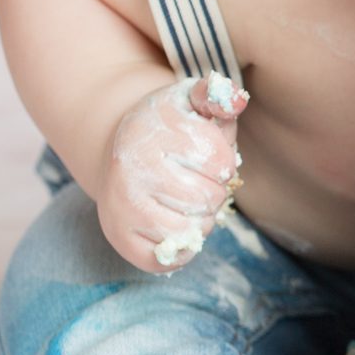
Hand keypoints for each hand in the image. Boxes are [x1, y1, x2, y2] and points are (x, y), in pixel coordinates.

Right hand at [97, 73, 248, 272]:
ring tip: (182, 200)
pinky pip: (170, 257)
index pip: (219, 162)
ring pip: (192, 230)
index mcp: (154, 129)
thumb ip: (218, 97)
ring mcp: (122, 204)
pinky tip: (173, 222)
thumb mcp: (193, 103)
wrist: (119, 150)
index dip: (221, 162)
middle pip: (207, 199)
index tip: (202, 154)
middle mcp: (131, 167)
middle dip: (212, 191)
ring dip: (200, 219)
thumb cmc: (172, 128)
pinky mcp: (119, 236)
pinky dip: (183, 246)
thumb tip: (235, 100)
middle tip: (192, 180)